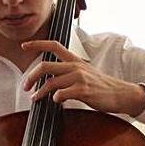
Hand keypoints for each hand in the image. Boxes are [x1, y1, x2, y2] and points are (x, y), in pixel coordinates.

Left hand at [21, 40, 144, 115]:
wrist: (120, 94)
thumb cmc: (101, 86)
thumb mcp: (85, 72)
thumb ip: (68, 72)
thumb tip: (49, 80)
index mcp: (75, 60)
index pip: (53, 46)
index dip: (37, 44)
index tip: (24, 45)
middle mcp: (75, 66)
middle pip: (45, 66)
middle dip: (31, 77)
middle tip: (26, 86)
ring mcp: (79, 78)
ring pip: (50, 82)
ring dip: (39, 92)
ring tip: (35, 98)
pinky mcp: (82, 90)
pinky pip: (61, 94)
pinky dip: (55, 99)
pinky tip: (56, 101)